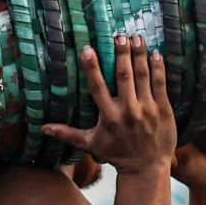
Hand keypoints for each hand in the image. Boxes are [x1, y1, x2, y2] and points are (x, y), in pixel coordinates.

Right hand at [42, 38, 175, 174]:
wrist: (147, 169)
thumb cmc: (117, 155)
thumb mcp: (91, 144)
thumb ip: (67, 133)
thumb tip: (42, 128)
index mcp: (108, 117)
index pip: (97, 87)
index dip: (92, 68)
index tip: (88, 49)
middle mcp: (128, 111)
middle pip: (124, 76)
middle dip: (122, 54)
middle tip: (119, 35)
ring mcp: (147, 109)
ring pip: (143, 76)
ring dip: (140, 55)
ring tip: (136, 38)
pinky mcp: (163, 110)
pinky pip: (160, 85)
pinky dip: (158, 68)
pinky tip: (155, 54)